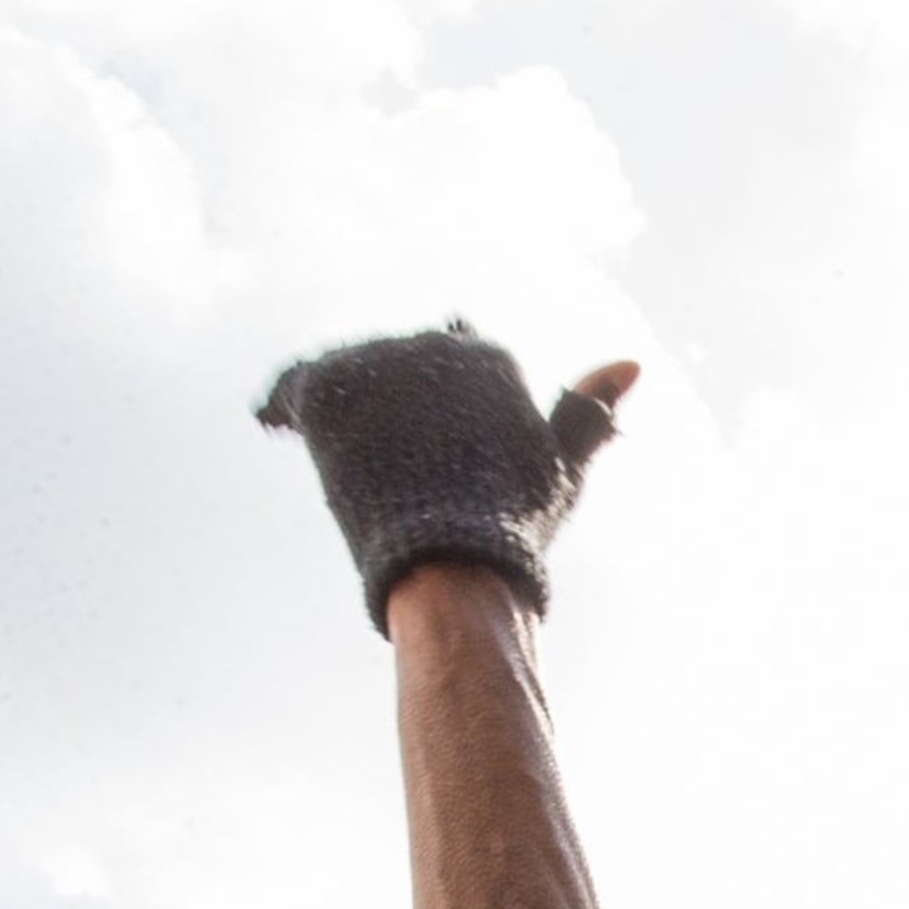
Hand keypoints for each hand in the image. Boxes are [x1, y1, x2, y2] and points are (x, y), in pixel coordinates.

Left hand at [257, 326, 636, 629]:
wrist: (455, 564)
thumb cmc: (515, 530)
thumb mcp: (560, 469)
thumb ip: (588, 413)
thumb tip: (632, 363)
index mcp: (490, 357)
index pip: (448, 371)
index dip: (433, 417)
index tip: (428, 460)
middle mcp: (435, 344)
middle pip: (396, 373)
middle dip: (389, 414)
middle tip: (386, 473)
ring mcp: (382, 363)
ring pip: (350, 381)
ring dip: (343, 413)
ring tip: (342, 459)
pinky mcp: (332, 387)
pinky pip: (293, 386)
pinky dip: (283, 406)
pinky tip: (276, 425)